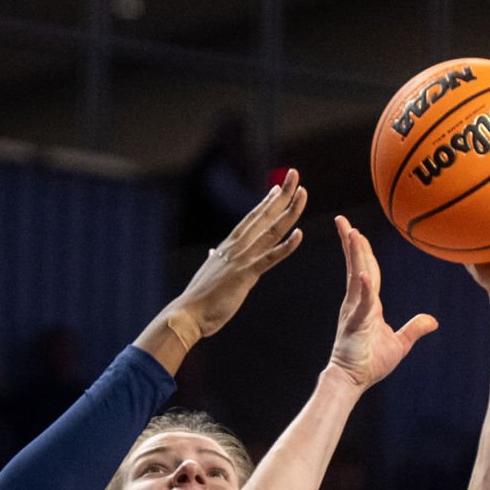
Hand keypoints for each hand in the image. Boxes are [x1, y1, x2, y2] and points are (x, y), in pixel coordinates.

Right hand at [173, 169, 308, 341]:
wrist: (187, 314)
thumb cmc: (198, 299)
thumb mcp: (210, 273)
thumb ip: (215, 261)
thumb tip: (213, 254)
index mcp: (229, 247)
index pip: (251, 219)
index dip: (267, 203)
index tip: (278, 188)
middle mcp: (237, 248)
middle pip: (264, 216)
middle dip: (282, 195)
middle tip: (294, 174)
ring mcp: (242, 259)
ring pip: (272, 231)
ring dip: (289, 211)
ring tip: (302, 192)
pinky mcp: (246, 275)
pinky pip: (270, 258)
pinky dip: (286, 247)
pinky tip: (299, 234)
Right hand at [326, 216, 437, 389]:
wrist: (353, 380)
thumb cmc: (370, 363)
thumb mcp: (400, 344)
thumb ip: (415, 329)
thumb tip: (433, 320)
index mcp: (368, 304)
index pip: (366, 270)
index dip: (362, 251)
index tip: (354, 232)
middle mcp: (357, 302)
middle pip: (357, 266)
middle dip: (350, 242)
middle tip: (343, 221)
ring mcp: (354, 311)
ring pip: (355, 277)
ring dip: (354, 255)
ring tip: (350, 233)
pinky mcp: (353, 324)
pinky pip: (361, 303)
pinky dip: (363, 289)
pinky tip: (363, 274)